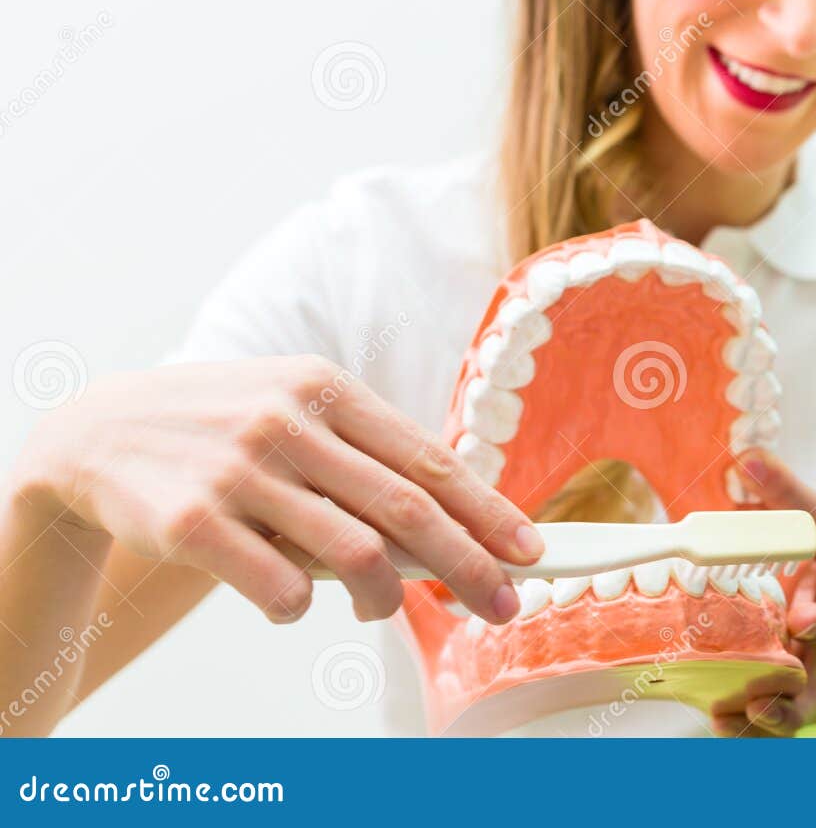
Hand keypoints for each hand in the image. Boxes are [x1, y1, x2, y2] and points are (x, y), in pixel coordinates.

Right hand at [18, 356, 540, 624]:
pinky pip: (279, 587)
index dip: (487, 510)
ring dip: (384, 599)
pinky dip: (301, 608)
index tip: (530, 550)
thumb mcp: (295, 408)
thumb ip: (364, 453)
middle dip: (469, 565)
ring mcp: (240, 471)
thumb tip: (457, 517)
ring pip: (353, 554)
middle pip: (407, 511)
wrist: (99, 432)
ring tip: (379, 610)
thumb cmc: (226, 425)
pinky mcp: (192, 523)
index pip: (427, 460)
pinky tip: (293, 603)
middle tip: (503, 606)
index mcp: (326, 390)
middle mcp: (289, 423)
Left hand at [709, 448, 815, 735]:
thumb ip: (788, 493)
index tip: (802, 620)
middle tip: (763, 698)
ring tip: (731, 719)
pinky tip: (718, 720)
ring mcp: (815, 672)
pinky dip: (748, 726)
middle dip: (796, 697)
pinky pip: (772, 718)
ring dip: (767, 722)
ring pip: (800, 712)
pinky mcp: (789, 689)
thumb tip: (747, 458)